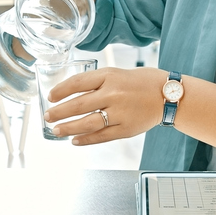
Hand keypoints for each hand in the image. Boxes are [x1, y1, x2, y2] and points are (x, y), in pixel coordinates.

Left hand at [44, 67, 167, 144]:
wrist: (168, 95)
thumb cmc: (141, 82)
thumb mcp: (117, 73)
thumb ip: (96, 83)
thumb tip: (71, 94)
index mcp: (110, 76)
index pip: (78, 83)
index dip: (61, 91)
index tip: (50, 97)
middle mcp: (114, 94)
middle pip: (79, 105)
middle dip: (59, 112)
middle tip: (47, 116)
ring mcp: (120, 113)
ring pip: (88, 123)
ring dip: (69, 128)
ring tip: (56, 131)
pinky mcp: (127, 129)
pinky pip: (102, 136)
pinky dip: (86, 139)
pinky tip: (75, 140)